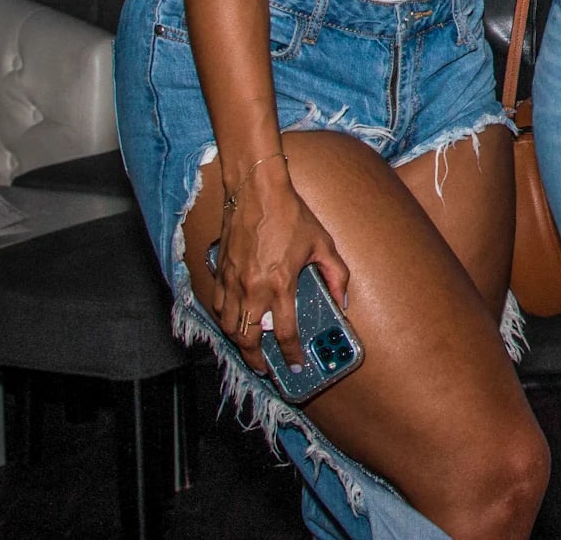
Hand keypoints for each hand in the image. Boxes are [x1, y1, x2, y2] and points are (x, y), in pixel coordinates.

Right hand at [210, 161, 348, 374]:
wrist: (257, 191)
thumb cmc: (291, 215)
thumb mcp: (323, 244)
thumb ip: (336, 274)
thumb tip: (343, 300)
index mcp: (280, 284)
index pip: (285, 333)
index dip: (291, 354)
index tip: (295, 365)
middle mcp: (253, 288)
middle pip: (248, 339)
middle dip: (256, 360)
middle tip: (265, 368)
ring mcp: (232, 282)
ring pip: (229, 326)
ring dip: (238, 343)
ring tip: (249, 350)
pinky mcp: (220, 272)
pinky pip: (218, 306)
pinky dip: (225, 319)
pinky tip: (234, 321)